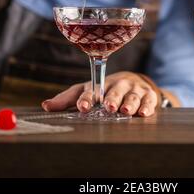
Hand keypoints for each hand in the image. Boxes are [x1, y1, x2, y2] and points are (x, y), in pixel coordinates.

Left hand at [42, 71, 158, 116]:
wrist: (134, 81)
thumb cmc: (105, 89)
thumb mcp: (86, 91)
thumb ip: (67, 99)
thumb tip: (45, 106)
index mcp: (101, 85)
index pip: (93, 90)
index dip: (88, 98)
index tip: (84, 106)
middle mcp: (117, 85)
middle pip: (115, 91)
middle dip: (112, 98)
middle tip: (109, 106)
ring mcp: (133, 89)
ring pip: (132, 96)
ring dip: (129, 103)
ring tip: (126, 111)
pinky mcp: (148, 94)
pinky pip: (148, 100)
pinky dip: (147, 106)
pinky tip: (143, 112)